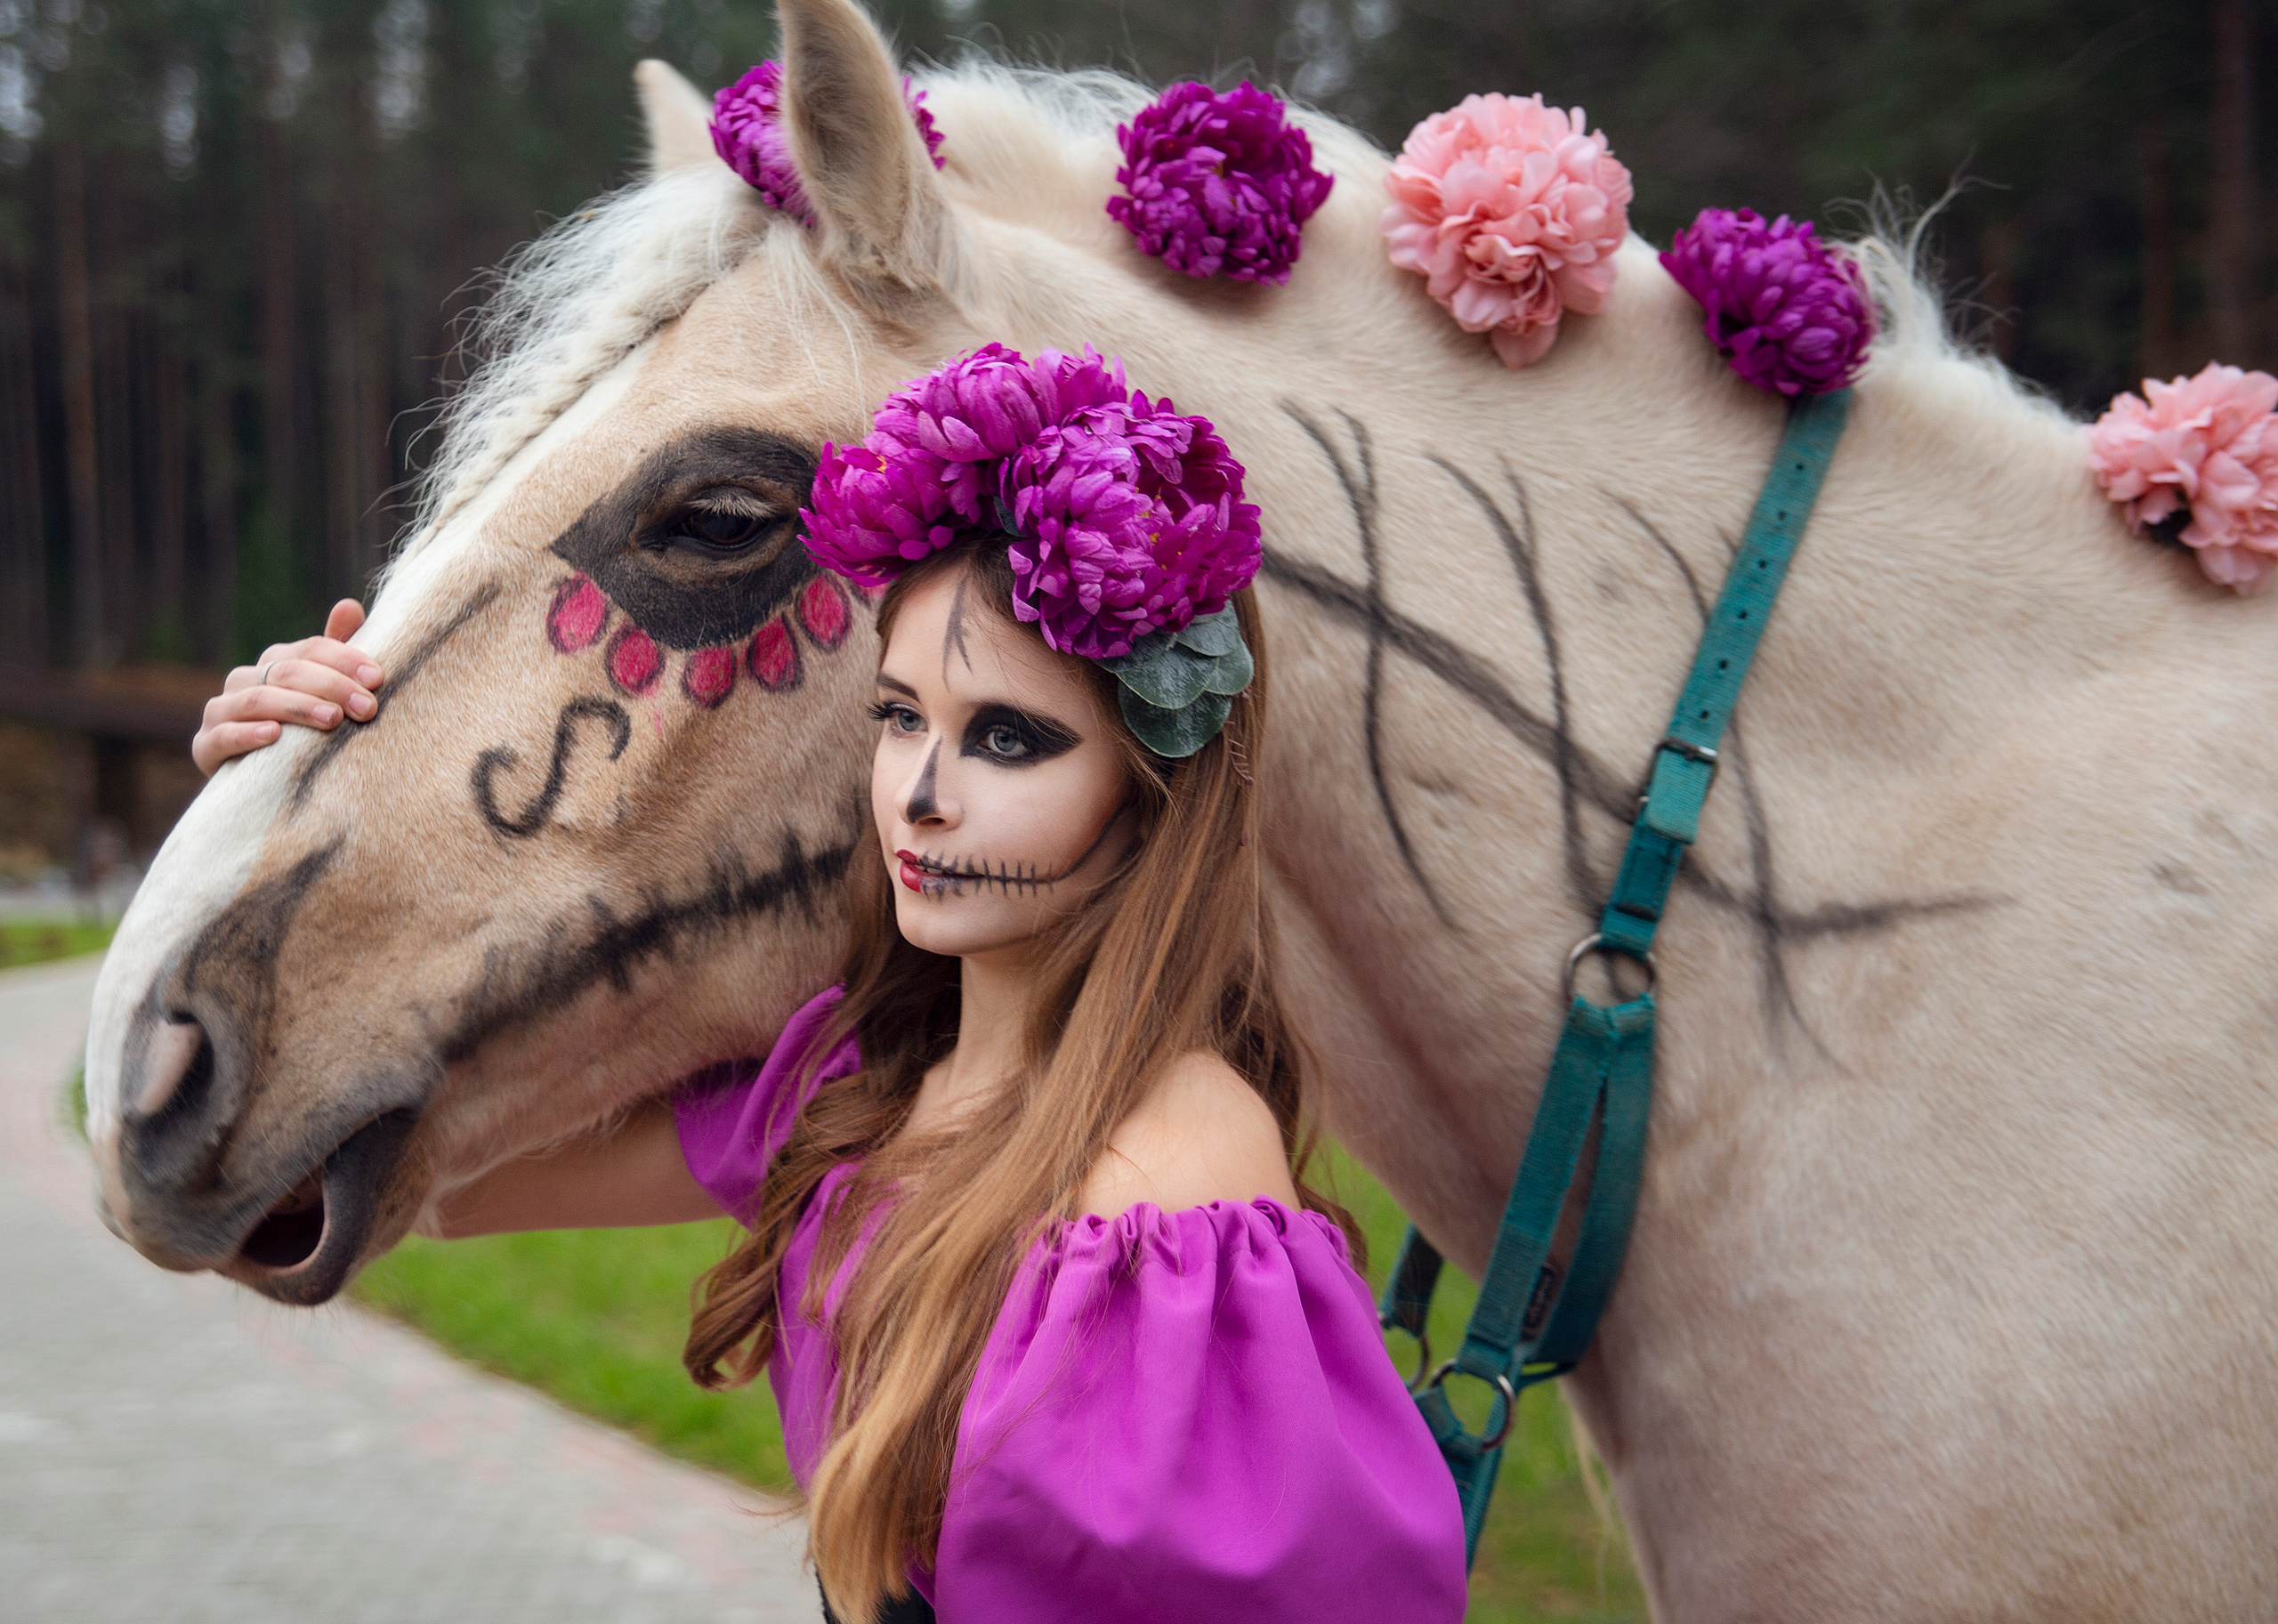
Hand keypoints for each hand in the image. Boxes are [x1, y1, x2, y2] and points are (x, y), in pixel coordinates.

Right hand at [192, 600, 384, 776]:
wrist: (264, 782)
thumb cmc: (305, 732)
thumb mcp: (325, 693)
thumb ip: (336, 652)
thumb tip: (349, 606)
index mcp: (274, 663)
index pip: (310, 650)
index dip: (344, 659)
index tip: (377, 678)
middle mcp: (244, 680)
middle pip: (287, 672)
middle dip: (331, 687)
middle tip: (366, 707)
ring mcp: (221, 712)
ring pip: (258, 700)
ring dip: (297, 707)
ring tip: (332, 719)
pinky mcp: (206, 746)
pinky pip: (223, 735)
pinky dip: (248, 733)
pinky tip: (274, 735)